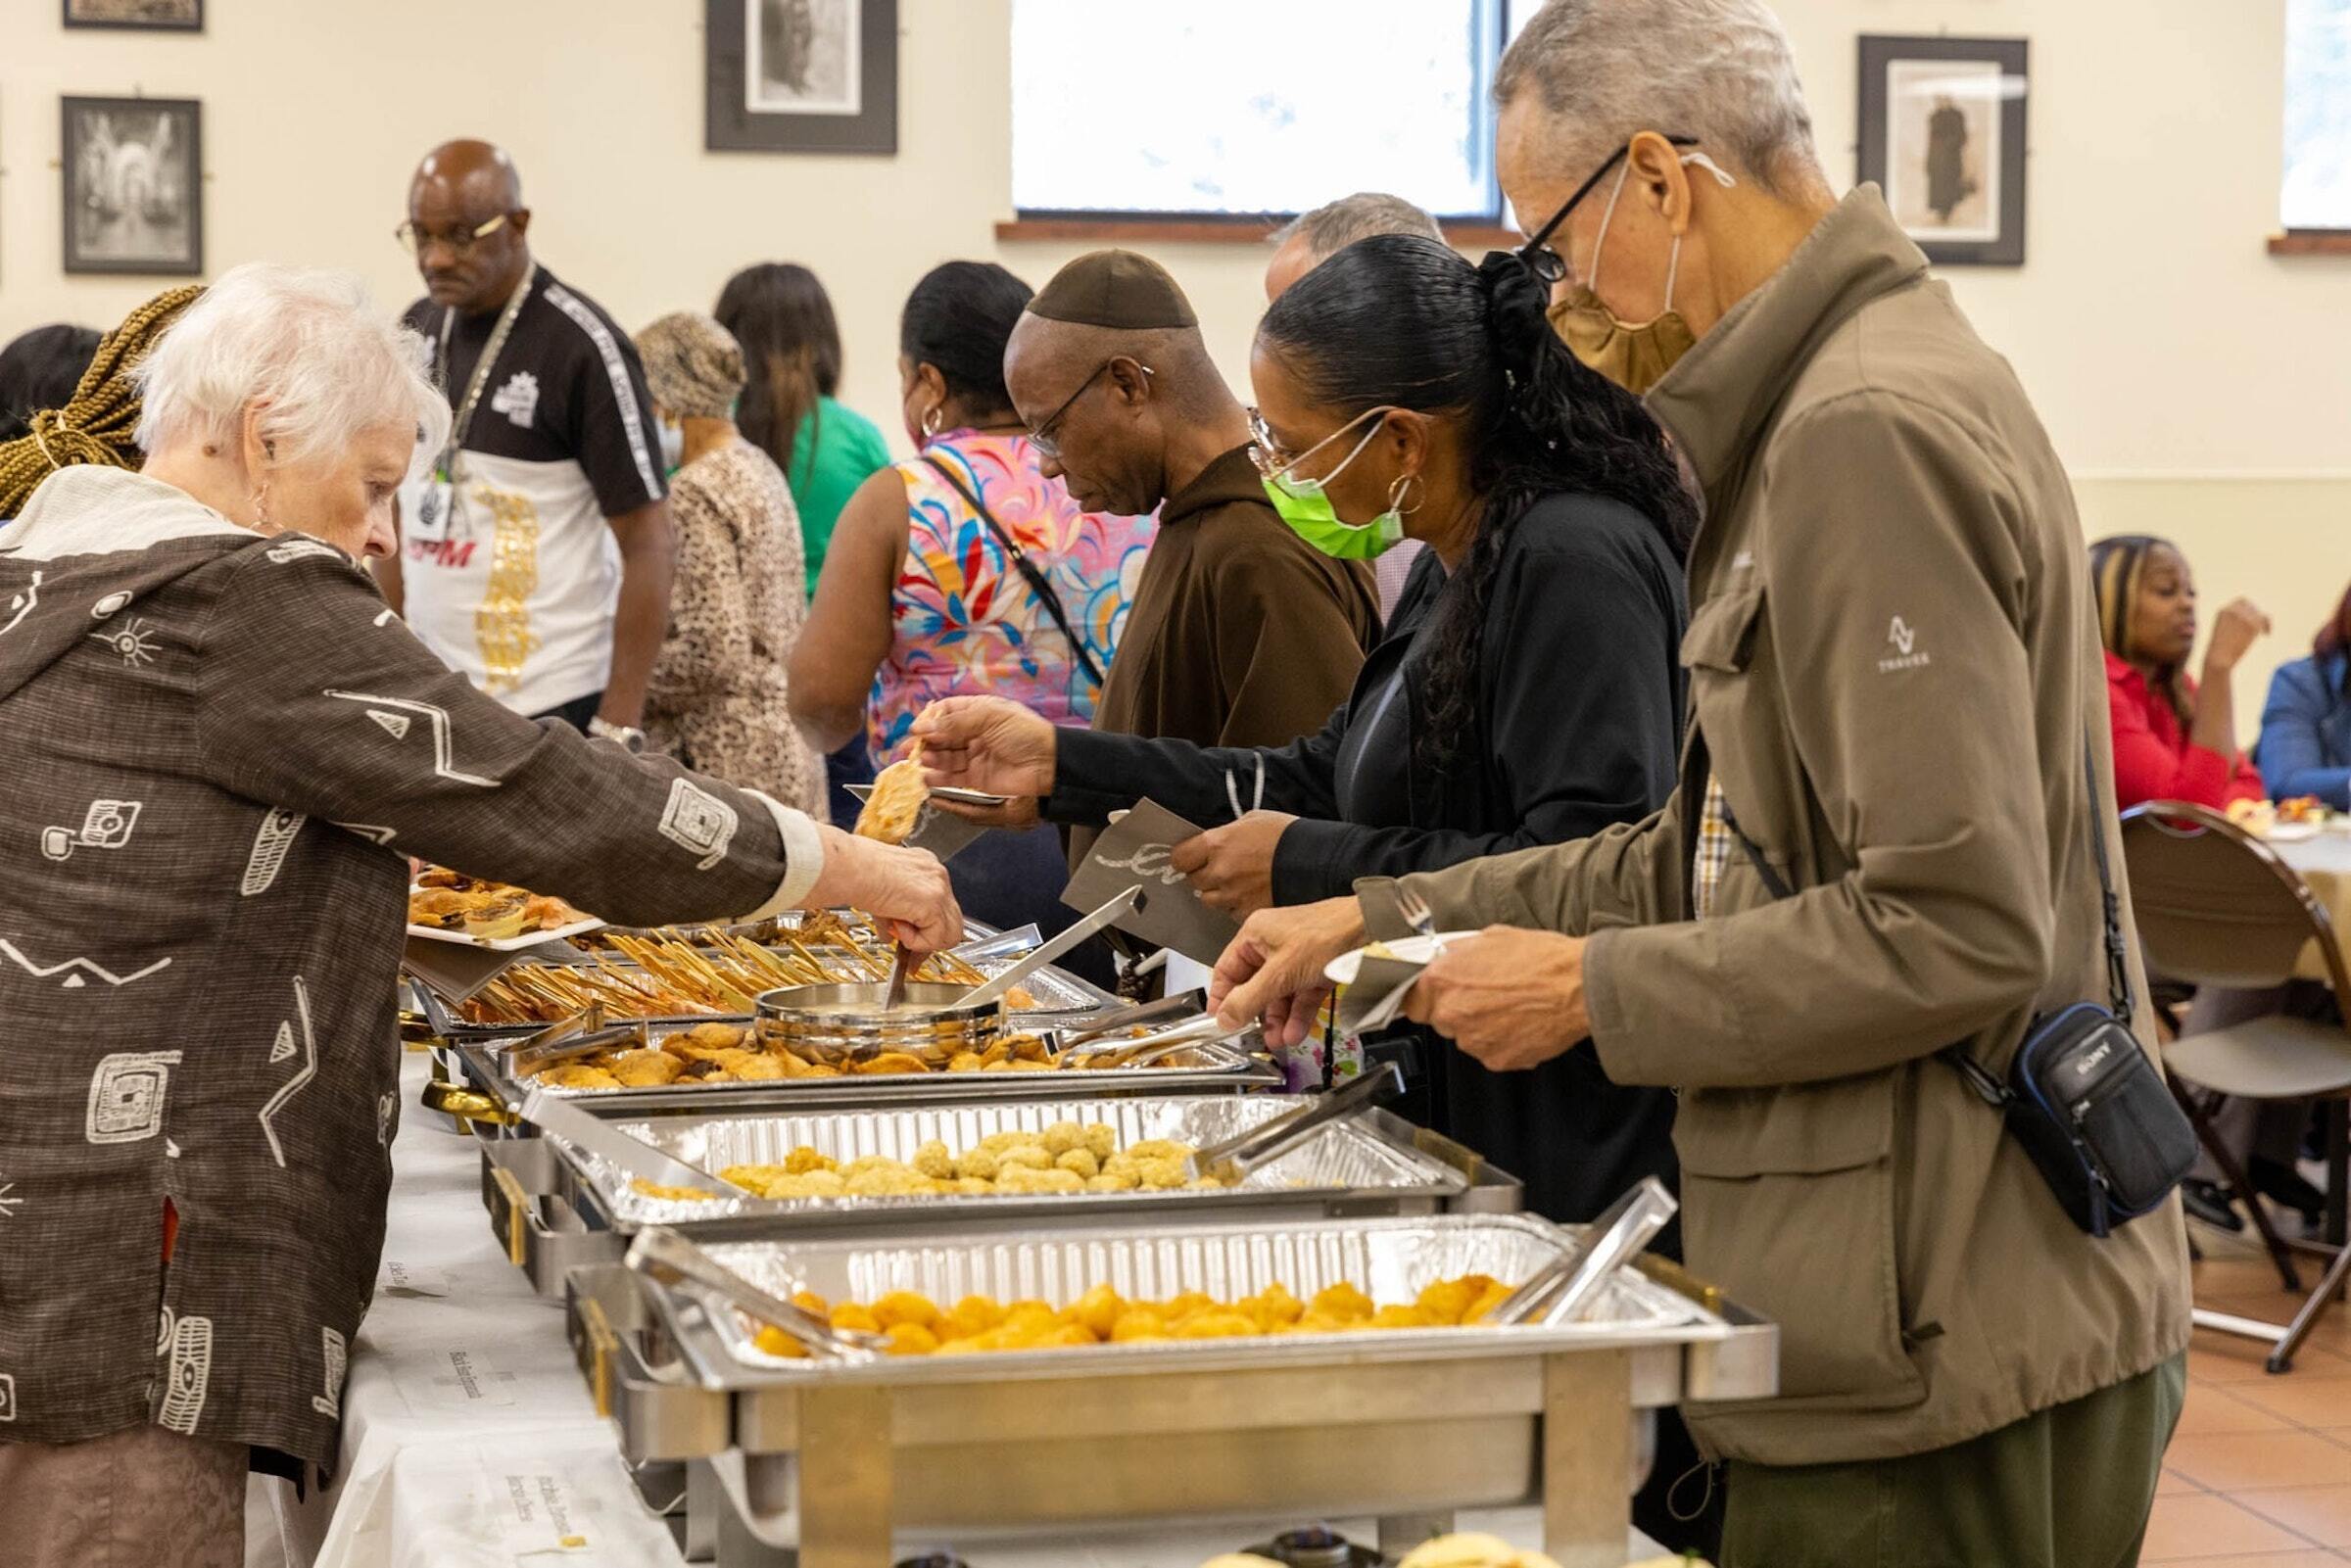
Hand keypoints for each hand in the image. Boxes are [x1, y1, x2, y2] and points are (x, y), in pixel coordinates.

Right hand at [803, 826, 963, 950]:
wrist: (850, 869)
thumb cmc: (856, 874)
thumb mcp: (881, 898)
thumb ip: (892, 917)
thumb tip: (891, 936)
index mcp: (924, 868)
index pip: (940, 907)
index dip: (927, 930)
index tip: (912, 946)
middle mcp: (937, 875)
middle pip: (952, 921)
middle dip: (931, 942)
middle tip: (910, 954)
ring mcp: (939, 888)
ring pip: (952, 933)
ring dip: (924, 942)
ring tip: (898, 933)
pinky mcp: (934, 902)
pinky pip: (935, 938)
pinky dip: (916, 942)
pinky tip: (897, 928)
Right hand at [911, 697, 1056, 798]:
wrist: (1050, 764)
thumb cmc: (1025, 733)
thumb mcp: (990, 718)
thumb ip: (955, 723)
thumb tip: (922, 728)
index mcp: (979, 712)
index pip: (946, 712)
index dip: (930, 720)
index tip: (917, 729)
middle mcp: (974, 733)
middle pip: (941, 736)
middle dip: (924, 743)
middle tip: (908, 750)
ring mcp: (974, 756)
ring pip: (944, 757)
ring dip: (929, 760)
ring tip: (919, 763)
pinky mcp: (976, 778)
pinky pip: (952, 777)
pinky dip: (937, 779)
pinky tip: (926, 778)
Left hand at [1168, 810, 1295, 916]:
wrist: (1317, 861)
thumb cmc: (1288, 836)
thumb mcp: (1252, 819)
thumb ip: (1227, 833)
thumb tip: (1216, 841)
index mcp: (1217, 844)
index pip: (1179, 858)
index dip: (1185, 858)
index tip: (1191, 858)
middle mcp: (1220, 872)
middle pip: (1194, 881)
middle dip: (1205, 875)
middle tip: (1223, 868)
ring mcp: (1233, 896)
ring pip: (1210, 900)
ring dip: (1220, 893)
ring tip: (1240, 883)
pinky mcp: (1247, 914)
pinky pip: (1231, 913)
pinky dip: (1238, 906)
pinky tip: (1253, 894)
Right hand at [1210, 896, 1367, 1047]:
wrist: (1373, 930)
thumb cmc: (1326, 936)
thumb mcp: (1281, 973)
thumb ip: (1250, 999)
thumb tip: (1224, 1018)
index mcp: (1255, 934)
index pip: (1227, 969)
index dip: (1221, 997)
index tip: (1219, 1021)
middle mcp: (1273, 943)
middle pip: (1255, 985)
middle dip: (1256, 1013)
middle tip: (1253, 1036)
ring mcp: (1297, 956)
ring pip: (1280, 992)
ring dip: (1279, 1018)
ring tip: (1279, 1040)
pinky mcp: (1317, 967)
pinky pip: (1301, 993)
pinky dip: (1298, 1013)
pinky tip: (1296, 1031)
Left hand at [1400, 927, 1590, 1070]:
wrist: (1581, 987)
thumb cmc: (1542, 958)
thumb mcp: (1491, 937)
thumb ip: (1459, 952)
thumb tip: (1447, 957)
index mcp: (1444, 980)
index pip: (1411, 1001)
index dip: (1424, 997)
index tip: (1435, 995)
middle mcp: (1453, 1014)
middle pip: (1441, 1019)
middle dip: (1459, 1008)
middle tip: (1489, 993)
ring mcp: (1475, 1041)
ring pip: (1468, 1037)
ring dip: (1483, 1025)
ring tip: (1513, 1005)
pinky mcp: (1499, 1060)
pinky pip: (1492, 1051)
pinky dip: (1505, 1040)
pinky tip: (1524, 1021)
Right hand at [2204, 598, 2270, 673]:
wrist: (2219, 657)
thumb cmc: (2219, 649)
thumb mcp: (2223, 631)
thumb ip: (2235, 622)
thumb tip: (2254, 618)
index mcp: (2223, 610)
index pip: (2242, 601)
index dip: (2250, 608)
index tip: (2253, 617)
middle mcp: (2233, 610)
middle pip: (2253, 606)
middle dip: (2258, 615)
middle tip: (2261, 627)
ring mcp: (2243, 616)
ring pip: (2259, 614)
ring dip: (2262, 623)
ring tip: (2263, 633)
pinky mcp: (2252, 623)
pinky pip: (2265, 621)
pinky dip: (2268, 627)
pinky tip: (2266, 635)